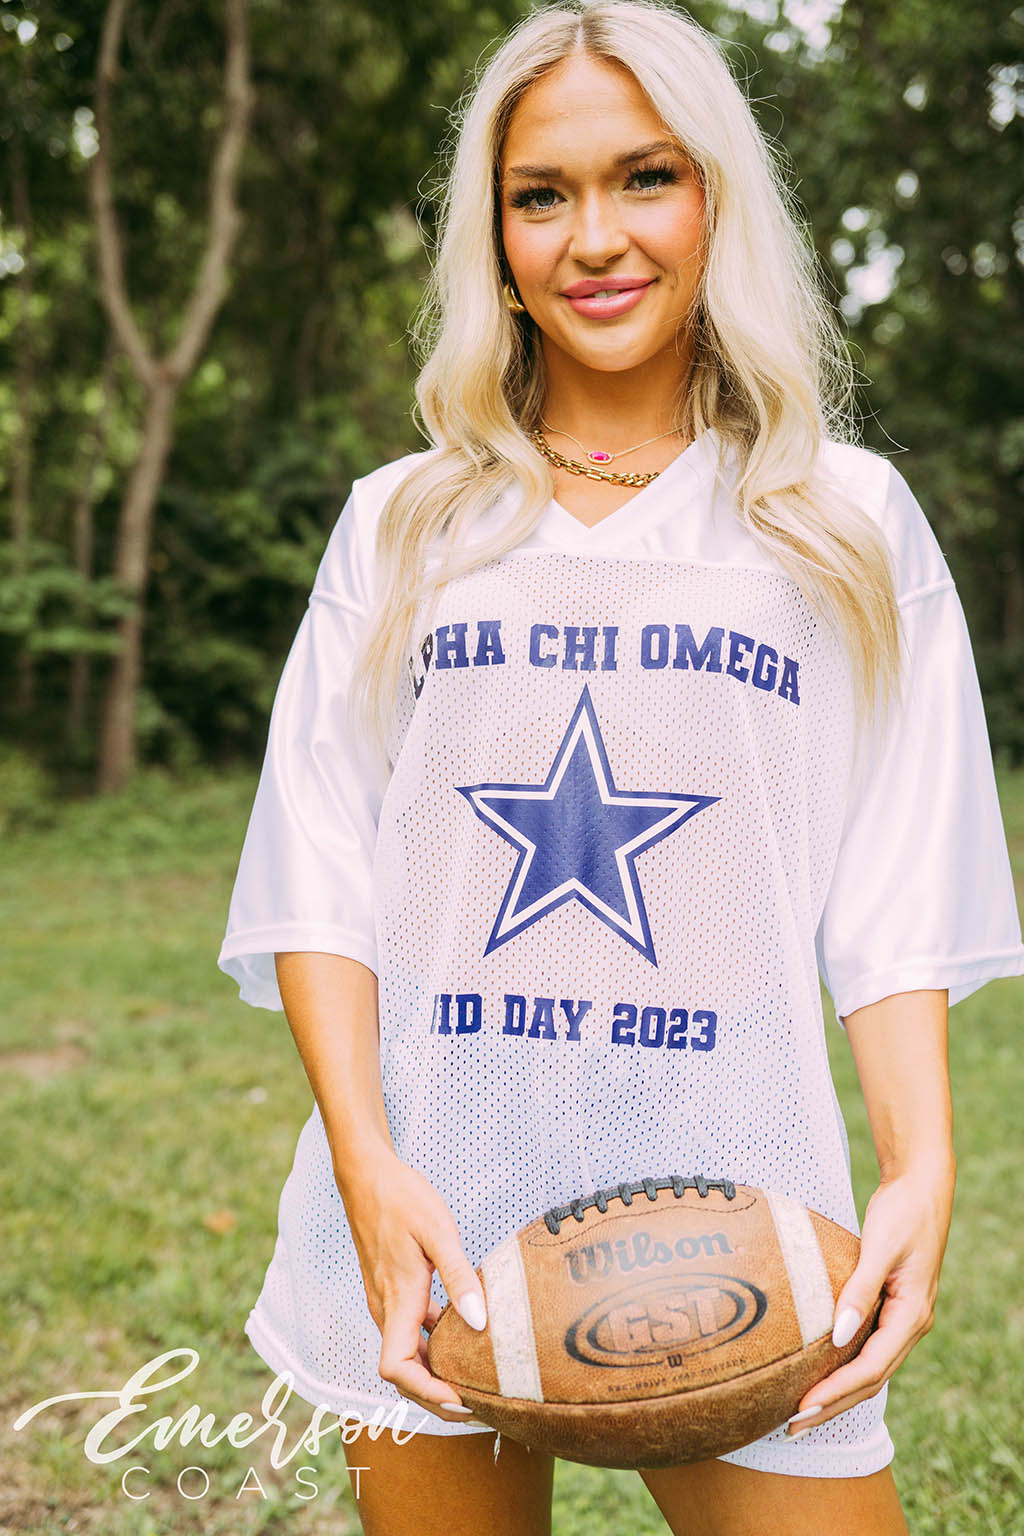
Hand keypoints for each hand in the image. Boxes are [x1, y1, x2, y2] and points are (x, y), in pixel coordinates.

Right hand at [336, 1151, 490, 1425]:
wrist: (367, 1176)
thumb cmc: (401, 1198)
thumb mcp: (438, 1231)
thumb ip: (459, 1277)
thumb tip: (478, 1323)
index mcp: (396, 1300)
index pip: (397, 1369)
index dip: (427, 1394)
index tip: (462, 1401)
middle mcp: (386, 1308)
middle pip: (404, 1373)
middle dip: (437, 1396)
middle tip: (480, 1405)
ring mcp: (386, 1300)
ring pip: (408, 1353)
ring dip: (436, 1373)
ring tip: (478, 1380)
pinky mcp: (392, 1290)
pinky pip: (410, 1331)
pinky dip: (433, 1346)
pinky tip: (464, 1337)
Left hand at [785, 1167, 955, 1436]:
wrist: (921, 1188)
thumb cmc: (902, 1213)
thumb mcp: (879, 1247)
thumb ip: (859, 1291)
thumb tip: (837, 1336)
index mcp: (912, 1315)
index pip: (872, 1368)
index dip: (838, 1391)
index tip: (803, 1406)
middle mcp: (910, 1324)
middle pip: (871, 1380)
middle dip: (833, 1404)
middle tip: (792, 1424)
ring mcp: (901, 1319)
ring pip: (869, 1369)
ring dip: (837, 1392)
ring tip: (800, 1409)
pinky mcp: (889, 1308)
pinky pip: (866, 1348)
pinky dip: (843, 1366)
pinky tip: (818, 1371)